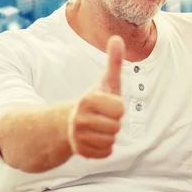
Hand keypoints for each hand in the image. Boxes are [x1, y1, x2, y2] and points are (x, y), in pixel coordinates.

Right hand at [67, 36, 125, 157]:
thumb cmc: (96, 99)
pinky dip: (104, 147)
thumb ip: (113, 61)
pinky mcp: (80, 152)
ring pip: (111, 141)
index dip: (118, 107)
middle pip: (116, 127)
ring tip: (99, 127)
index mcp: (88, 100)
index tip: (108, 104)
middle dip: (114, 122)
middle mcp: (80, 119)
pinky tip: (95, 138)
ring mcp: (78, 137)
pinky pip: (106, 153)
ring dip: (109, 135)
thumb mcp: (106, 81)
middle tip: (103, 117)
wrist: (71, 122)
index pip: (120, 109)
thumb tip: (117, 37)